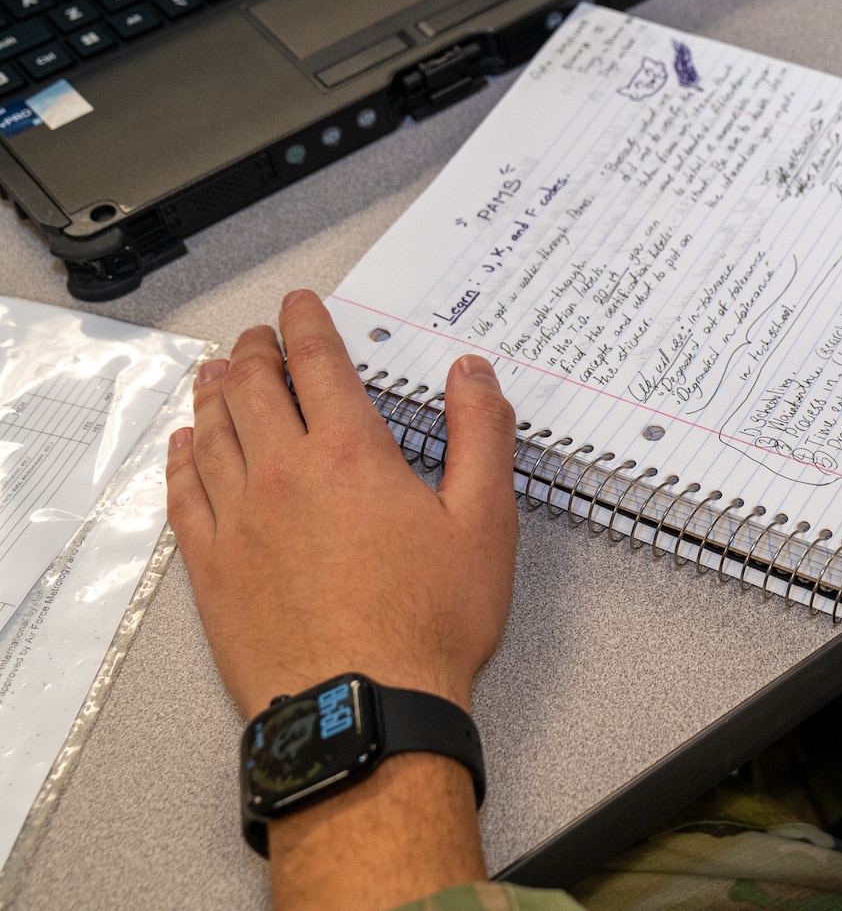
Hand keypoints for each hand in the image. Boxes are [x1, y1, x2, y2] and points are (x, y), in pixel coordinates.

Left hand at [166, 290, 519, 908]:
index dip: (305, 325)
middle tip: (258, 334)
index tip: (298, 306)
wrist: (363, 708)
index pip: (316, 364)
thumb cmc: (429, 624)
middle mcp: (284, 474)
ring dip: (215, 391)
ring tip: (218, 372)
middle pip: (254, 388)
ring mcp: (239, 519)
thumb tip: (474, 374)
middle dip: (255, 349)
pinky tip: (185, 445)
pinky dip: (183, 457)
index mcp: (351, 454)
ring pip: (213, 431)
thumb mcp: (485, 521)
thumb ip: (482, 434)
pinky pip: (184, 493)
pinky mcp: (212, 565)